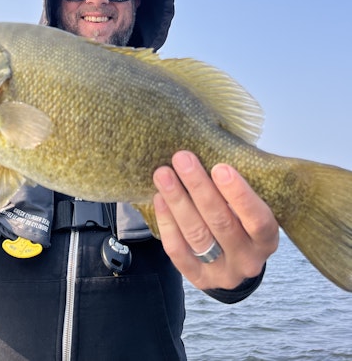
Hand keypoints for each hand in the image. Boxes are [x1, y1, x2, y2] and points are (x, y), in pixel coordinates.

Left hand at [153, 150, 278, 289]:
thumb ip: (239, 187)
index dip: (239, 194)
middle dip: (199, 187)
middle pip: (221, 223)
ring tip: (163, 174)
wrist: (236, 261)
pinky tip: (159, 199)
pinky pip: (178, 252)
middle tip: (182, 158)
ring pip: (197, 235)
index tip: (220, 167)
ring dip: (177, 201)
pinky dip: (167, 223)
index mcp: (267, 239)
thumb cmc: (242, 220)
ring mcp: (223, 272)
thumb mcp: (252, 206)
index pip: (258, 219)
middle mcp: (248, 259)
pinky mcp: (198, 279)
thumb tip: (215, 148)